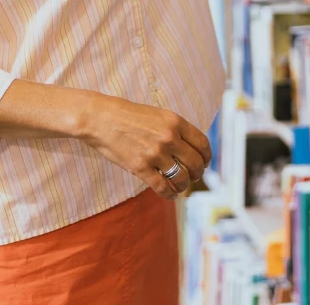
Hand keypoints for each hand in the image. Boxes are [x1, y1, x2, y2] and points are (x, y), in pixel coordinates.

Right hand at [77, 91, 211, 199]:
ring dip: (184, 185)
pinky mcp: (140, 168)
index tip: (205, 163)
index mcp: (175, 121)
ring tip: (182, 186)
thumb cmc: (130, 115)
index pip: (202, 143)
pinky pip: (163, 187)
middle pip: (195, 163)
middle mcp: (168, 138)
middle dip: (198, 173)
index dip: (207, 156)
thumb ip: (176, 129)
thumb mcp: (159, 115)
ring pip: (181, 178)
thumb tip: (192, 148)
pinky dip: (170, 194)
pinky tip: (170, 194)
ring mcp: (155, 154)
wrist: (102, 118)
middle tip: (195, 177)